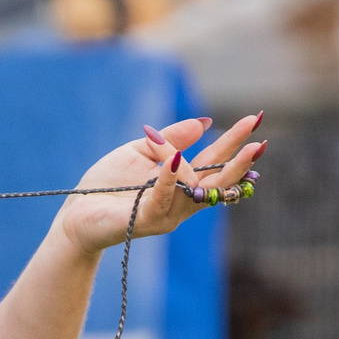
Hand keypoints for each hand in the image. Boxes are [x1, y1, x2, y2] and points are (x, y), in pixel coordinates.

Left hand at [53, 113, 267, 257]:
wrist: (76, 215)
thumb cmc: (107, 184)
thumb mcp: (141, 152)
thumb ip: (171, 140)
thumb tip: (204, 123)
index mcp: (180, 184)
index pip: (213, 161)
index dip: (234, 142)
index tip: (255, 120)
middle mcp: (180, 202)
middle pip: (217, 181)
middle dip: (241, 160)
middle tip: (261, 138)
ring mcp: (165, 213)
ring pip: (199, 192)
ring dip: (223, 169)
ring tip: (245, 146)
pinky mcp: (144, 219)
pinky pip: (162, 198)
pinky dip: (171, 178)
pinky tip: (179, 159)